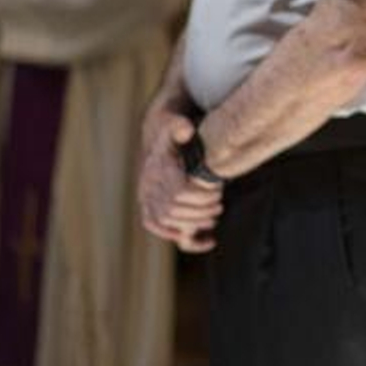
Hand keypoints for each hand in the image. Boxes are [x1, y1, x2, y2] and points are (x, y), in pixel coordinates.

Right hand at [137, 111, 221, 253]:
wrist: (158, 141)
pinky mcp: (149, 209)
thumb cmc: (174, 134)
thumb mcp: (177, 125)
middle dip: (199, 210)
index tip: (218, 191)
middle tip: (219, 205)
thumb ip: (180, 126)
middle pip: (172, 211)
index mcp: (158, 170)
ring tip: (213, 217)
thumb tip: (186, 130)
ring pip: (165, 222)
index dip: (200, 196)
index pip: (178, 193)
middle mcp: (147, 187)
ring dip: (191, 224)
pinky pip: (157, 228)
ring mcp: (146, 200)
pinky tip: (207, 240)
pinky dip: (179, 236)